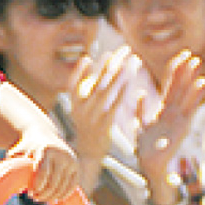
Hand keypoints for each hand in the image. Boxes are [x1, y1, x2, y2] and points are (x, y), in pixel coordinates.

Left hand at [8, 134, 78, 203]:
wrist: (44, 135)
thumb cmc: (27, 147)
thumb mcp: (17, 152)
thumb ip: (14, 166)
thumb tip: (14, 186)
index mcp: (46, 150)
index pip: (43, 173)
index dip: (37, 186)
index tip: (30, 193)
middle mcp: (61, 154)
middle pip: (53, 182)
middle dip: (43, 194)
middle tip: (34, 197)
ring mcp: (71, 160)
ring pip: (63, 186)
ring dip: (52, 196)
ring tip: (41, 198)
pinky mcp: (76, 166)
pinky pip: (72, 185)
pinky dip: (64, 194)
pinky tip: (55, 199)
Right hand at [68, 49, 127, 176]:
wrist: (87, 154)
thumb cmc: (87, 128)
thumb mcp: (79, 110)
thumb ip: (84, 91)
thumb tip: (88, 68)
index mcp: (74, 104)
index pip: (74, 83)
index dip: (81, 70)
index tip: (91, 57)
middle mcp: (80, 108)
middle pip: (95, 81)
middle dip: (110, 63)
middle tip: (123, 50)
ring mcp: (91, 116)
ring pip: (105, 89)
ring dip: (119, 73)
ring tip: (130, 60)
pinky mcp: (104, 124)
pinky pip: (113, 104)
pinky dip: (120, 92)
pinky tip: (129, 81)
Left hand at [134, 50, 204, 182]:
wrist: (149, 165)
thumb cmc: (146, 146)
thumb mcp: (140, 124)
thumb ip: (140, 110)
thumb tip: (139, 94)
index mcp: (163, 110)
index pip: (169, 86)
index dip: (174, 71)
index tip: (180, 55)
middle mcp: (173, 113)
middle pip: (180, 88)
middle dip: (185, 72)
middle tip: (192, 55)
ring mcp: (179, 120)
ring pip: (186, 97)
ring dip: (192, 82)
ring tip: (198, 66)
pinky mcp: (182, 128)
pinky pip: (189, 109)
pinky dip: (195, 97)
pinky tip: (202, 84)